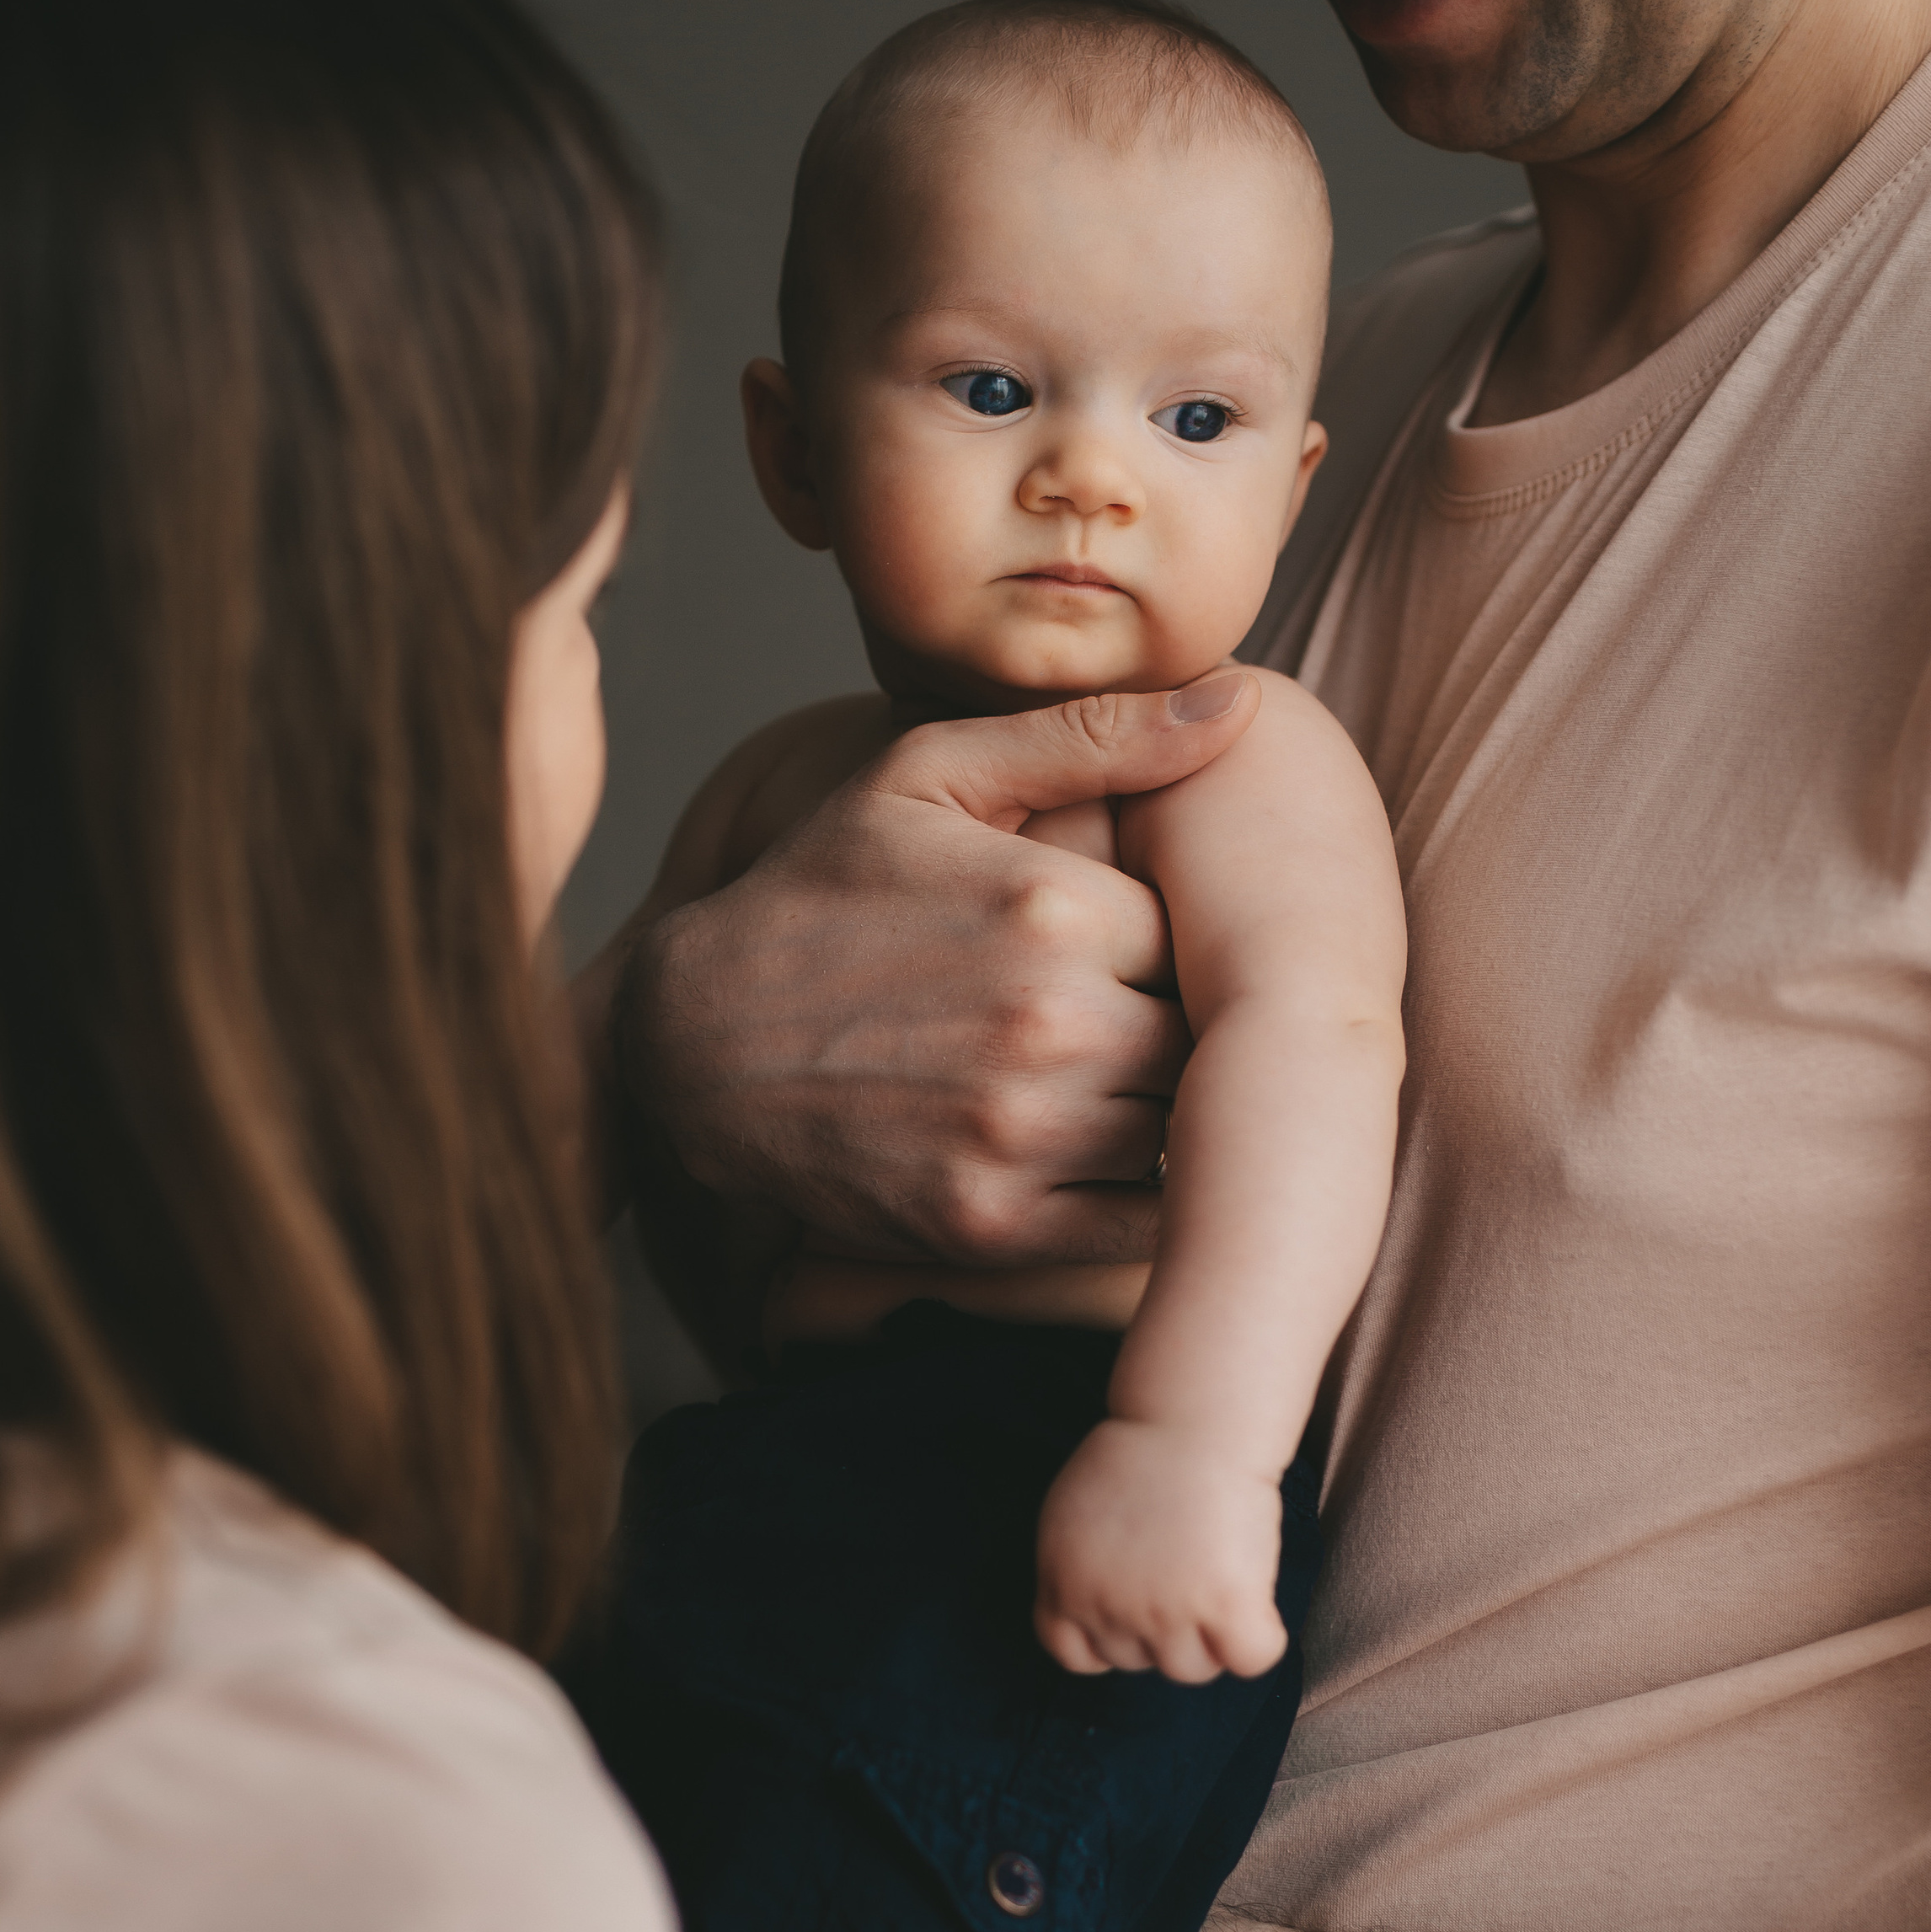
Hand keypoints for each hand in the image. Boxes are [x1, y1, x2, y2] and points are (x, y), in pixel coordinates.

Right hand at [619, 682, 1258, 1266]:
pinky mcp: (993, 1227)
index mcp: (1057, 907)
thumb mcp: (932, 776)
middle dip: (1171, 1024)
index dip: (1174, 941)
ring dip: (1156, 1109)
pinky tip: (1079, 1148)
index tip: (1129, 945)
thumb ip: (1092, 737)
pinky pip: (1139, 1221)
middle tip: (1115, 1013)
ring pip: (1180, 1130)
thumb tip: (1243, 704)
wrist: (687, 1041)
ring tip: (1089, 1077)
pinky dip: (1134, 1194)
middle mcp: (1052, 1025)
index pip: (1208, 936)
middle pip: (1204, 1038)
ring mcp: (1021, 1135)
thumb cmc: (820, 892)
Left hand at [1035, 1418, 1286, 1681]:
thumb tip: (1101, 1609)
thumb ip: (1075, 1568)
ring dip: (1211, 1635)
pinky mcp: (1226, 1604)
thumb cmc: (1144, 1452)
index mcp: (1063, 1583)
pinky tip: (1257, 1599)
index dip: (1110, 1641)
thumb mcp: (1074, 1512)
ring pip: (1194, 1669)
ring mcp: (1166, 1611)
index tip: (1137, 1612)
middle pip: (1142, 1663)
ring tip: (1219, 1574)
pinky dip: (1260, 1639)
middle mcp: (1108, 1606)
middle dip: (1165, 1629)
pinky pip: (1252, 1658)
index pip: (1076, 1655)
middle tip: (1188, 1571)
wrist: (1194, 1419)